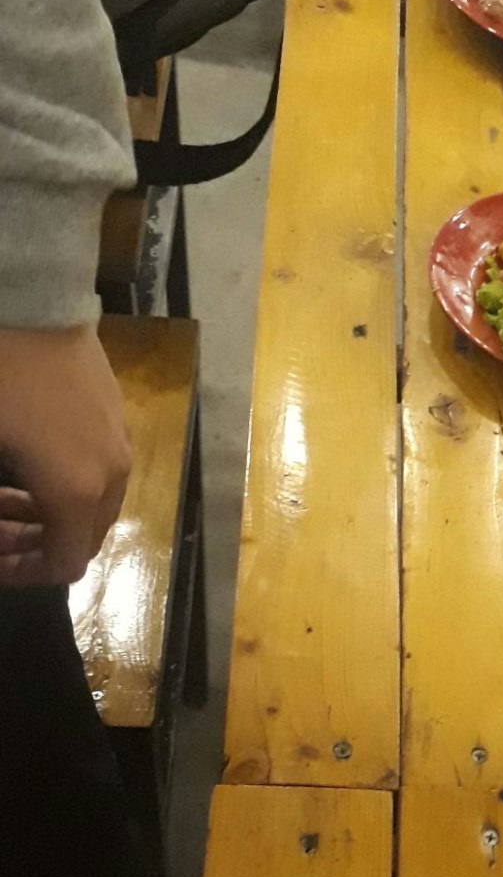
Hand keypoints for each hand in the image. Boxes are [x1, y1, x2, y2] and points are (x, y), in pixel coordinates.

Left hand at [0, 324, 129, 586]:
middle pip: (84, 539)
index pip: (65, 564)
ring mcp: (118, 444)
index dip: (26, 574)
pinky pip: (100, 470)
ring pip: (94, 505)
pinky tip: (34, 460)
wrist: (33, 302)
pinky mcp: (116, 416)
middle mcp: (109, 478)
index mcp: (75, 494)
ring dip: (53, 514)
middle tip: (0, 536)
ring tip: (11, 499)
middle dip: (40, 546)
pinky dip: (70, 482)